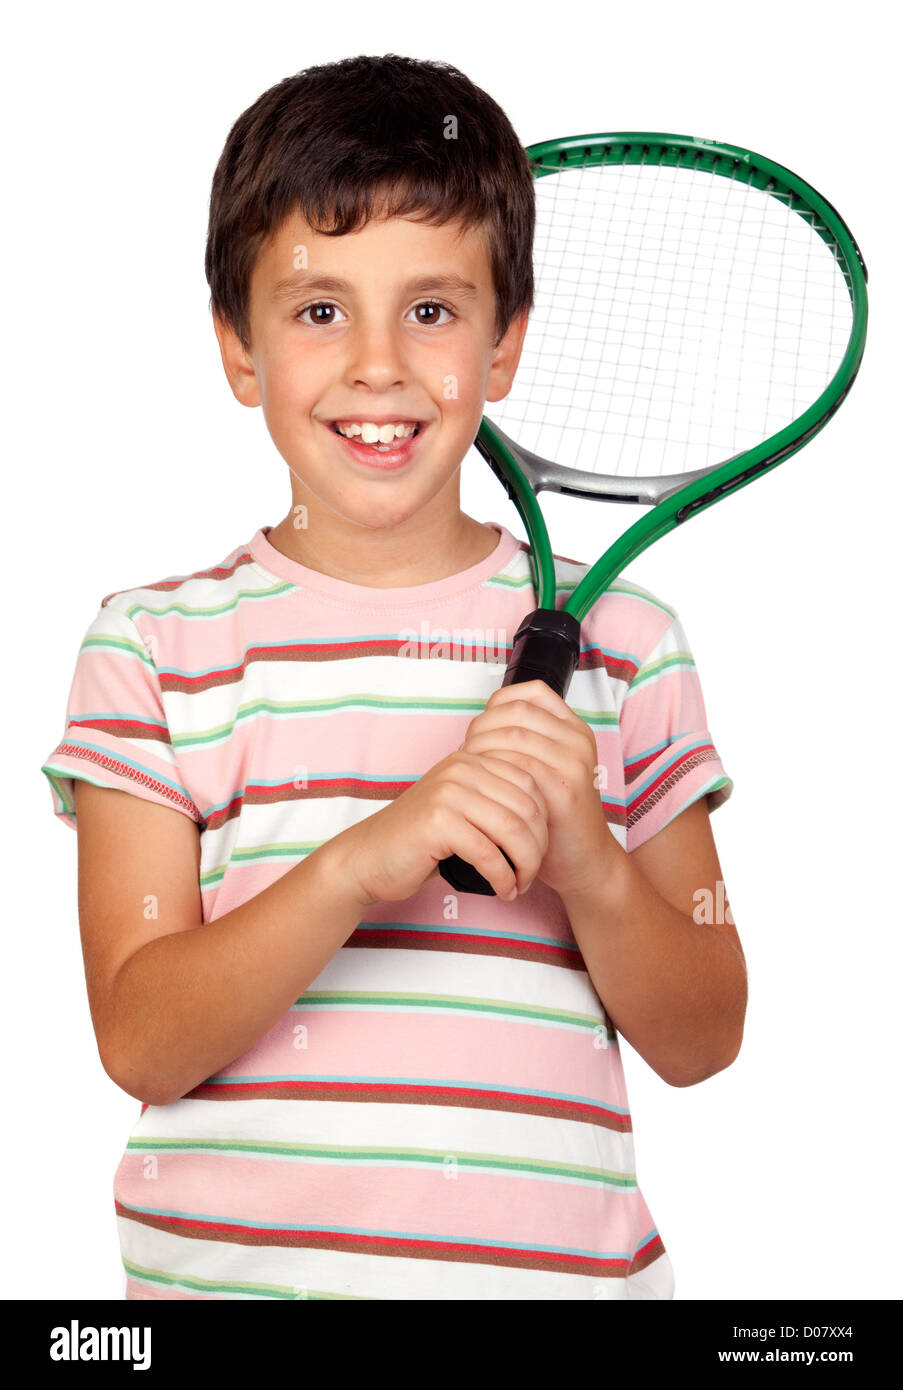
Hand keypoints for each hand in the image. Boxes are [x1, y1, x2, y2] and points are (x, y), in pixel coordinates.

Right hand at [328, 745, 549, 908]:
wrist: (368, 858)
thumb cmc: (419, 841)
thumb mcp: (461, 808)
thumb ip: (495, 801)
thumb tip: (547, 815)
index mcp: (471, 759)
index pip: (531, 783)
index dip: (544, 822)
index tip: (540, 852)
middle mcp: (461, 768)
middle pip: (527, 806)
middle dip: (538, 847)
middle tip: (531, 874)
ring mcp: (448, 793)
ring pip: (512, 829)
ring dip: (525, 865)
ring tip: (520, 884)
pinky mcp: (438, 822)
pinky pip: (489, 853)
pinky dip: (503, 877)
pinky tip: (503, 890)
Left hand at [457, 679, 618, 897]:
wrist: (585, 860)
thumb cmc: (556, 816)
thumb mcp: (546, 769)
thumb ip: (524, 744)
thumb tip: (480, 726)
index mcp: (574, 729)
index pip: (531, 692)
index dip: (498, 704)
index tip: (482, 727)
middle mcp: (578, 740)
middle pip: (517, 712)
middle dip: (483, 728)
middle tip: (468, 752)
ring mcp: (575, 763)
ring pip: (514, 736)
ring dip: (483, 750)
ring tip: (472, 769)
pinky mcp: (565, 790)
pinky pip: (518, 767)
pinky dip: (493, 772)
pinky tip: (484, 786)